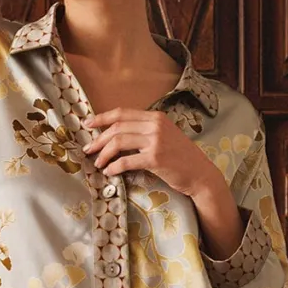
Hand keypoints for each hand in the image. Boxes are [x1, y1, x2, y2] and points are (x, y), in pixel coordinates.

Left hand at [83, 107, 223, 200]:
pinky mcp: (156, 159)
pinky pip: (127, 161)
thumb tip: (118, 136)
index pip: (122, 113)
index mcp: (155, 117)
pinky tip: (109, 173)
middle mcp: (155, 125)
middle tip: (88, 150)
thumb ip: (145, 132)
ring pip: (119, 142)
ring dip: (103, 154)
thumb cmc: (181, 158)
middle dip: (99, 139)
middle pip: (117, 127)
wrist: (200, 174)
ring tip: (97, 163)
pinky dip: (114, 167)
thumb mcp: (164, 137)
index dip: (102, 118)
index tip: (87, 124)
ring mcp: (156, 141)